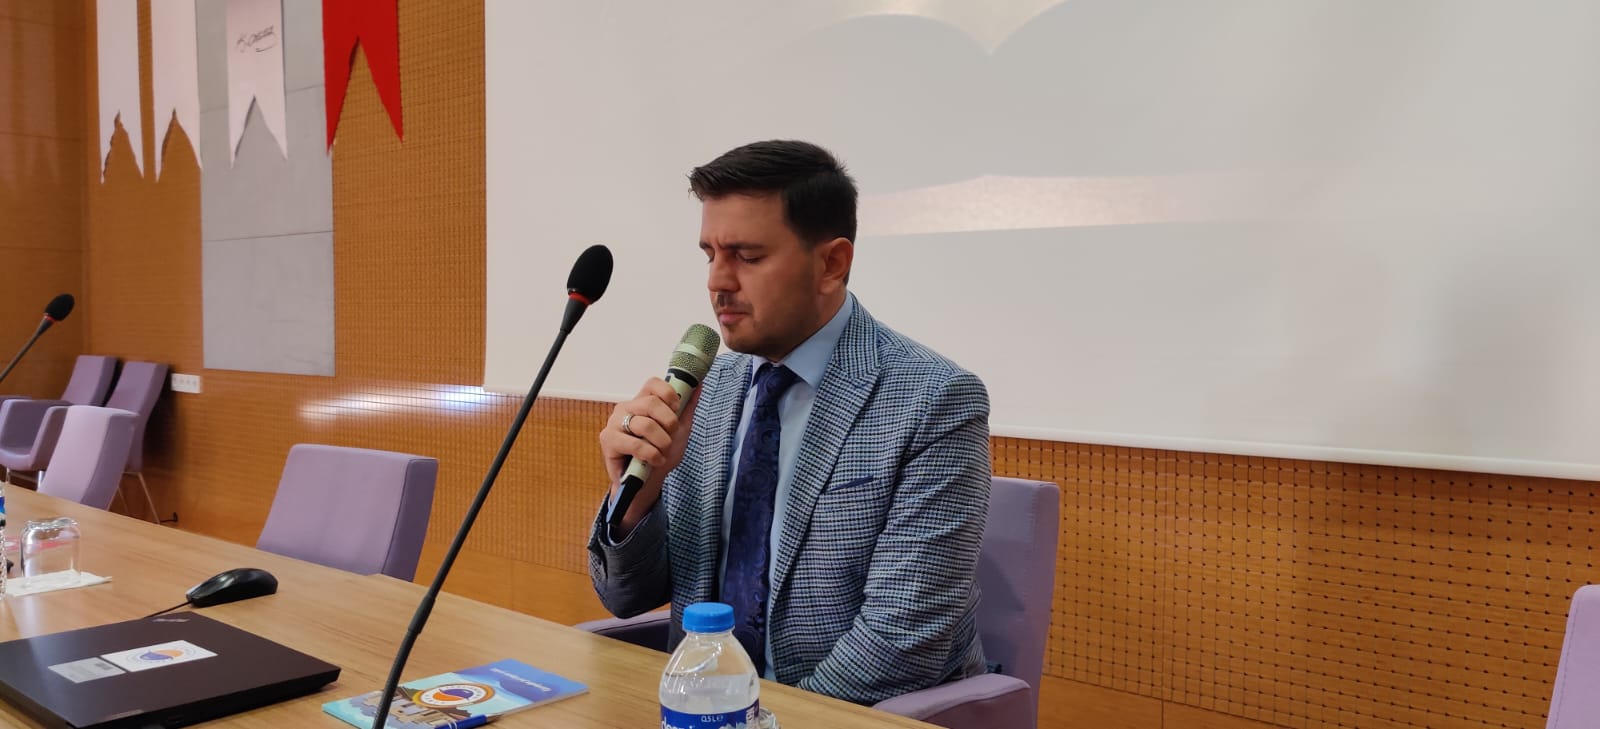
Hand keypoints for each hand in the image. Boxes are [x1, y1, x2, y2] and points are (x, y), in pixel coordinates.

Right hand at [599, 378, 700, 527]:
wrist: (647, 482)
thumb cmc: (661, 454)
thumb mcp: (680, 430)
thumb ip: (687, 407)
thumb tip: (700, 385)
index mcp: (642, 402)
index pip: (653, 384)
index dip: (668, 393)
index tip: (677, 407)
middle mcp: (626, 408)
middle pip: (651, 402)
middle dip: (669, 421)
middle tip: (672, 435)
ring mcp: (615, 423)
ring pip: (645, 424)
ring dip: (662, 442)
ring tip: (663, 452)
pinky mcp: (608, 440)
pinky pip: (635, 444)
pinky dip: (651, 454)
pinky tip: (655, 460)